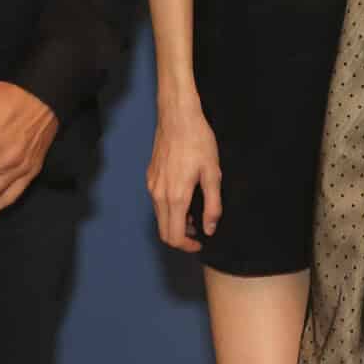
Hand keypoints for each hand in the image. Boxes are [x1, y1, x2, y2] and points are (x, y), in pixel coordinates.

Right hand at [147, 94, 221, 251]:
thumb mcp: (212, 173)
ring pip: (159, 217)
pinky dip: (169, 209)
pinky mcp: (150, 177)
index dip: (187, 246)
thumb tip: (209, 229)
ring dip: (175, 222)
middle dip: (181, 237)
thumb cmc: (199, 142)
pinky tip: (185, 197)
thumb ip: (212, 204)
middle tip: (199, 231)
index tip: (201, 243)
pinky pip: (157, 203)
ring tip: (195, 213)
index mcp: (175, 197)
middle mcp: (159, 195)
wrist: (177, 117)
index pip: (173, 236)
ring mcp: (152, 186)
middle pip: (164, 231)